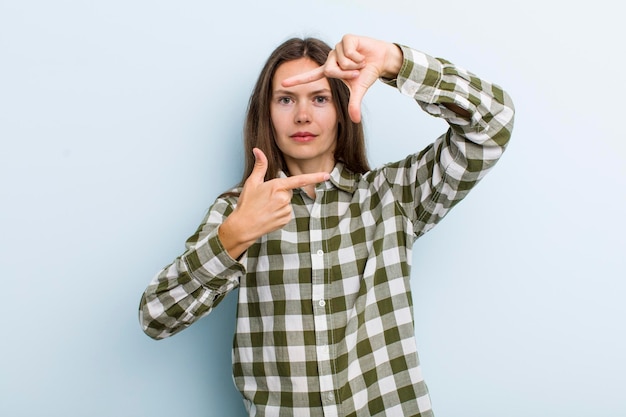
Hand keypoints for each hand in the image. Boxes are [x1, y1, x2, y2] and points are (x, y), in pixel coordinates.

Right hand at [219, 148, 329, 258]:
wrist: (244, 226)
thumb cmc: (247, 204)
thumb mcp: (252, 182)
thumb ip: (260, 166)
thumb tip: (257, 150)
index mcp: (277, 187)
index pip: (300, 180)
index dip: (315, 177)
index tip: (326, 175)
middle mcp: (284, 198)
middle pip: (288, 191)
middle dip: (280, 193)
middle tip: (265, 199)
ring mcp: (286, 210)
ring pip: (288, 202)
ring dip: (279, 204)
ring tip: (266, 208)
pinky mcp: (286, 220)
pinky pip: (287, 212)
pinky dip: (280, 213)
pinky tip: (269, 215)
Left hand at [282, 34, 402, 122]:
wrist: (381, 60)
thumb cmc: (366, 74)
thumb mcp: (358, 90)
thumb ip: (353, 104)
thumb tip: (355, 121)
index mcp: (330, 71)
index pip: (310, 77)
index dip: (297, 81)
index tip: (282, 85)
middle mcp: (331, 59)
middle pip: (331, 71)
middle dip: (346, 74)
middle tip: (357, 73)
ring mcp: (337, 48)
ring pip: (341, 61)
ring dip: (355, 65)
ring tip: (360, 63)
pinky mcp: (346, 39)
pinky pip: (349, 52)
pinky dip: (358, 57)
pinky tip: (362, 55)